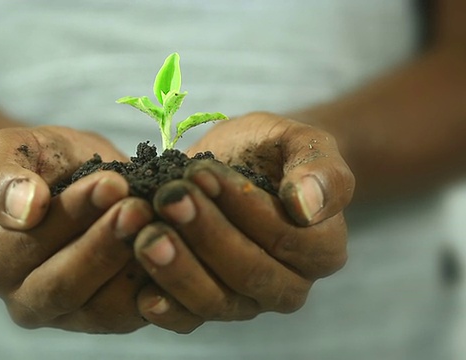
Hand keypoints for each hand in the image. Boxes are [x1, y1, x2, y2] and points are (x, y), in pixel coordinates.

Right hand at [0, 126, 154, 332]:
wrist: (78, 178)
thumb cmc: (43, 163)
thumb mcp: (12, 150)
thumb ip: (1, 176)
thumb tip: (24, 208)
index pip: (29, 244)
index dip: (72, 214)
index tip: (112, 183)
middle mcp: (25, 299)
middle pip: (64, 285)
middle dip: (106, 245)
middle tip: (140, 207)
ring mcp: (68, 317)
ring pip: (103, 307)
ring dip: (135, 265)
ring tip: (161, 223)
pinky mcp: (108, 319)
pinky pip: (135, 314)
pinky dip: (158, 284)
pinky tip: (175, 247)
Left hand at [133, 112, 354, 332]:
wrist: (231, 164)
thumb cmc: (267, 150)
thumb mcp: (298, 140)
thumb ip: (319, 168)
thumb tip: (308, 206)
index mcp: (322, 248)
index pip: (288, 238)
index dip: (245, 208)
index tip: (203, 174)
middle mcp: (288, 284)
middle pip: (250, 273)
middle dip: (206, 235)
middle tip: (169, 199)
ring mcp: (247, 302)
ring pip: (216, 301)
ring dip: (179, 269)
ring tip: (147, 234)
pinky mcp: (207, 307)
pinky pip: (188, 320)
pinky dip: (166, 309)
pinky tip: (143, 292)